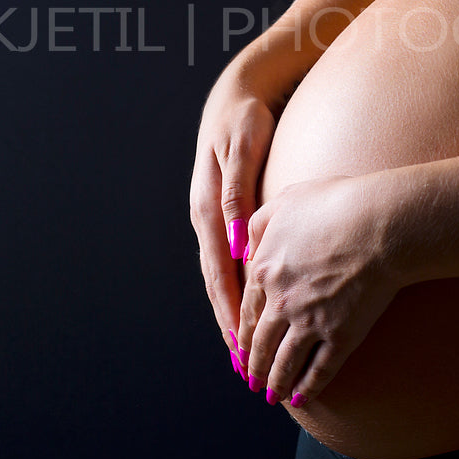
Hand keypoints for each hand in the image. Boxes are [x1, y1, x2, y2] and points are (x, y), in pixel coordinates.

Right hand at [189, 65, 281, 372]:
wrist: (236, 94)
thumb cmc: (244, 120)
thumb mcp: (242, 150)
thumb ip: (238, 195)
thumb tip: (238, 242)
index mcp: (208, 207)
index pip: (218, 270)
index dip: (228, 309)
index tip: (240, 343)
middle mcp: (207, 217)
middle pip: (216, 281)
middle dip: (229, 323)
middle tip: (244, 364)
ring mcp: (214, 216)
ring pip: (222, 274)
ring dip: (232, 311)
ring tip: (245, 348)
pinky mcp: (226, 212)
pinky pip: (231, 258)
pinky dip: (238, 286)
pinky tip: (251, 304)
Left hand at [235, 174, 403, 407]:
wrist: (380, 223)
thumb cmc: (338, 202)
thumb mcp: (286, 200)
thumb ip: (259, 223)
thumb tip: (245, 246)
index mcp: (265, 269)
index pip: (247, 309)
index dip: (243, 331)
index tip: (241, 345)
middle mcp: (281, 301)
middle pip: (261, 341)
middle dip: (254, 364)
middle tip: (251, 378)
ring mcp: (310, 322)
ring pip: (285, 361)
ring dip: (275, 382)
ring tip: (271, 396)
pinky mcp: (341, 336)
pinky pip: (320, 369)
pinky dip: (308, 387)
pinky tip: (302, 398)